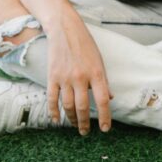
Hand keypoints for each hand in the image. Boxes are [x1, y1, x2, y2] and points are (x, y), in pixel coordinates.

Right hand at [45, 10, 112, 134]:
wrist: (64, 29)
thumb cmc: (85, 45)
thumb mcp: (99, 60)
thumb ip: (104, 81)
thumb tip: (110, 98)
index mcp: (96, 73)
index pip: (103, 100)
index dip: (105, 117)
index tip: (105, 129)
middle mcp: (81, 77)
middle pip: (83, 107)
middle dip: (85, 123)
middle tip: (86, 132)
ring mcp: (65, 78)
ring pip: (68, 106)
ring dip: (72, 119)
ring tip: (76, 126)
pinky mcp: (52, 76)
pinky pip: (52, 99)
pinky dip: (54, 111)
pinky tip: (56, 119)